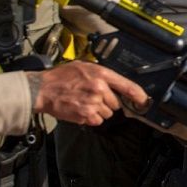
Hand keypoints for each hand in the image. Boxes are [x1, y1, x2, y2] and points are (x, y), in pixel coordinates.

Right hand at [32, 61, 148, 125]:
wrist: (42, 90)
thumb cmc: (62, 77)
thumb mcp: (84, 67)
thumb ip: (101, 74)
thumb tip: (117, 83)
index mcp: (101, 75)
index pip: (127, 86)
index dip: (138, 95)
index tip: (144, 101)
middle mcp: (100, 89)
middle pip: (117, 103)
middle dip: (108, 101)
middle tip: (93, 96)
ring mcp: (93, 104)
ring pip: (108, 113)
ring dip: (100, 110)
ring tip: (85, 102)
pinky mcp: (86, 116)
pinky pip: (98, 120)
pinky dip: (91, 117)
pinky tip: (81, 109)